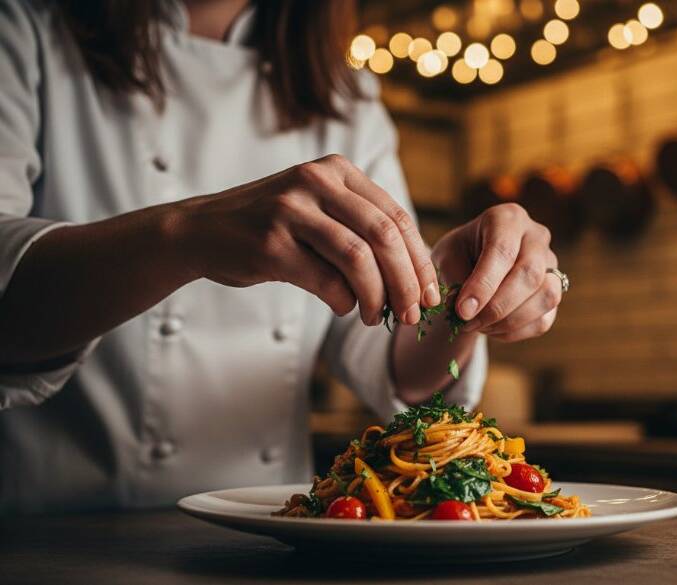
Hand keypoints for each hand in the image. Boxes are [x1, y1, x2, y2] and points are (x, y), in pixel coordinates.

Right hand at [169, 154, 439, 324]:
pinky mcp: (271, 242)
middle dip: (407, 281)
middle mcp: (316, 180)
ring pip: (359, 257)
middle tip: (413, 314)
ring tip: (377, 318)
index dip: (419, 259)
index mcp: (337, 170)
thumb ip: (362, 230)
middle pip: (384, 235)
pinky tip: (343, 308)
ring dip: (377, 296)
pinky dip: (343, 301)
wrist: (201, 230)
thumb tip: (414, 280)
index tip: (430, 293)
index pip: (396, 216)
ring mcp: (291, 209)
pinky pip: (325, 279)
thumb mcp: (320, 210)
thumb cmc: (272, 227)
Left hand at [431, 203, 561, 341]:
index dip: (483, 285)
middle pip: (530, 275)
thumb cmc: (460, 254)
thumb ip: (453, 276)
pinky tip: (491, 328)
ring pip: (546, 297)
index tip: (462, 311)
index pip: (502, 251)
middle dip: (497, 307)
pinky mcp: (555, 292)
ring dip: (509, 321)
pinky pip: (543, 319)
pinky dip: (514, 331)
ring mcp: (551, 265)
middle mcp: (537, 237)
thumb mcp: (447, 256)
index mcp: (508, 219)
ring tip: (478, 326)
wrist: (475, 262)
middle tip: (467, 322)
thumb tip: (465, 308)